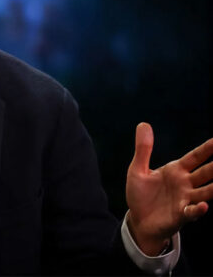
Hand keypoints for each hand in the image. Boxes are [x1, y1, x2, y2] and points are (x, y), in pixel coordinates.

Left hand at [126, 122, 212, 254]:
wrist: (137, 220)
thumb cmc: (140, 194)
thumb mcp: (137, 170)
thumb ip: (143, 149)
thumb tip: (143, 123)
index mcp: (176, 170)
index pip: (195, 157)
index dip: (207, 148)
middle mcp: (185, 184)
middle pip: (206, 173)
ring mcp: (185, 199)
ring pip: (206, 191)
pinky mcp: (180, 215)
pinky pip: (192, 211)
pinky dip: (198, 209)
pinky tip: (204, 205)